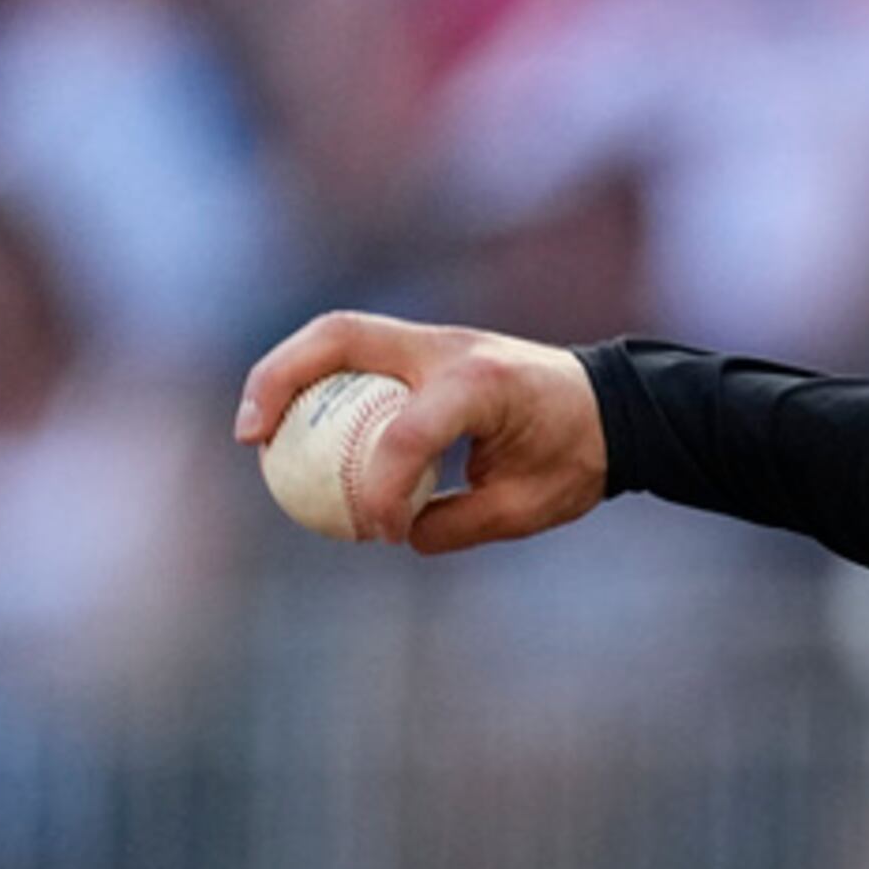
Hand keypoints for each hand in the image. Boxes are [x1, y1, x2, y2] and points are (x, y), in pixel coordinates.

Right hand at [235, 312, 608, 552]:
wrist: (617, 406)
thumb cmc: (579, 456)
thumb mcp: (529, 507)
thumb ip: (458, 523)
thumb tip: (396, 532)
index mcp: (483, 385)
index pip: (407, 432)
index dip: (380, 488)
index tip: (379, 532)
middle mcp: (450, 348)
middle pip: (340, 337)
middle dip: (279, 381)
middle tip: (251, 440)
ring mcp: (434, 340)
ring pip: (336, 335)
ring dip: (285, 376)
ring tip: (255, 434)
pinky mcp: (424, 348)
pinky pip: (354, 357)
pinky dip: (316, 385)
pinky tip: (294, 432)